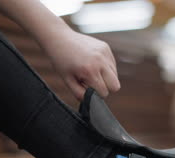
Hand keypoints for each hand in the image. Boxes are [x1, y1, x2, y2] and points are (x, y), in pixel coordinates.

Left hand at [0, 0, 120, 100]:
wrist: (59, 38)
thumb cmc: (61, 61)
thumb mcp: (67, 81)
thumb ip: (80, 94)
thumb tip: (92, 102)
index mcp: (90, 71)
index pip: (104, 92)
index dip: (96, 94)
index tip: (87, 89)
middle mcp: (100, 61)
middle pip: (115, 86)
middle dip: (105, 87)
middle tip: (92, 83)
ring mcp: (104, 53)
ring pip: (115, 75)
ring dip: (106, 77)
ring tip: (91, 72)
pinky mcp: (106, 47)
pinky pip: (112, 65)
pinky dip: (106, 68)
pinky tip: (93, 64)